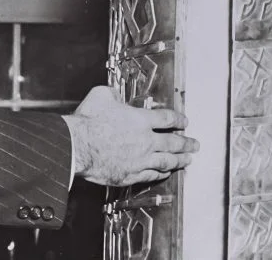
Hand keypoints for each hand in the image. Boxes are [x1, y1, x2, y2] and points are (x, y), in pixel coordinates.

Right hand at [63, 86, 198, 186]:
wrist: (76, 145)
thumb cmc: (87, 122)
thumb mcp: (102, 96)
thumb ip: (114, 95)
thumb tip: (116, 97)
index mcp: (140, 120)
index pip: (167, 119)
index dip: (178, 120)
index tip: (184, 122)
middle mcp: (145, 140)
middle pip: (173, 142)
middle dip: (187, 143)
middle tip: (195, 144)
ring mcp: (139, 159)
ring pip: (166, 161)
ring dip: (180, 160)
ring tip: (188, 160)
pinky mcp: (130, 174)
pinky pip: (151, 175)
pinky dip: (161, 174)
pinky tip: (165, 173)